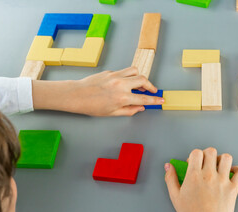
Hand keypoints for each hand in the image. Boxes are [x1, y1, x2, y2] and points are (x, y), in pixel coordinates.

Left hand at [32, 67, 163, 115]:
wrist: (76, 95)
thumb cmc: (92, 106)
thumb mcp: (112, 113)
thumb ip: (129, 110)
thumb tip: (140, 108)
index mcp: (122, 97)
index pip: (144, 98)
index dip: (155, 100)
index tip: (161, 100)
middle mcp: (121, 85)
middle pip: (143, 80)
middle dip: (151, 85)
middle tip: (152, 90)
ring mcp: (116, 76)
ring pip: (135, 71)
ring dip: (140, 78)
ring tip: (139, 85)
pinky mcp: (111, 71)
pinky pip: (125, 71)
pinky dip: (129, 76)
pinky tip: (125, 83)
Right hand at [164, 148, 237, 211]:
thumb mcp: (175, 196)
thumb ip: (170, 178)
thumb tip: (168, 166)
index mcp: (194, 175)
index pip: (196, 152)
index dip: (194, 155)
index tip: (193, 162)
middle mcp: (209, 175)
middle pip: (211, 151)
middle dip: (207, 154)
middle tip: (206, 162)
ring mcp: (223, 180)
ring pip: (227, 158)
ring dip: (222, 159)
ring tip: (219, 165)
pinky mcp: (233, 187)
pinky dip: (237, 170)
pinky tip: (231, 173)